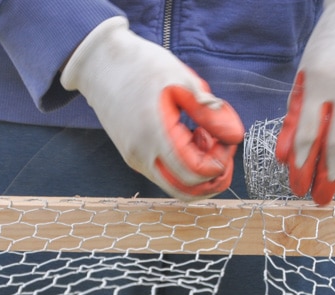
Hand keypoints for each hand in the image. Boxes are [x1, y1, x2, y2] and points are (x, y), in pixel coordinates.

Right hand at [61, 17, 244, 200]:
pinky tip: (189, 137)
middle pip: (185, 191)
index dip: (219, 162)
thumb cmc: (139, 65)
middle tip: (223, 149)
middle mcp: (141, 155)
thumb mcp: (181, 80)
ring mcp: (134, 159)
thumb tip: (236, 135)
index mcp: (154, 135)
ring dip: (198, 171)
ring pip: (175, 185)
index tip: (227, 138)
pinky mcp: (133, 156)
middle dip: (212, 178)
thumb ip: (209, 112)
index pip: (196, 172)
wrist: (99, 64)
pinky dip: (183, 164)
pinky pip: (164, 173)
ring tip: (205, 138)